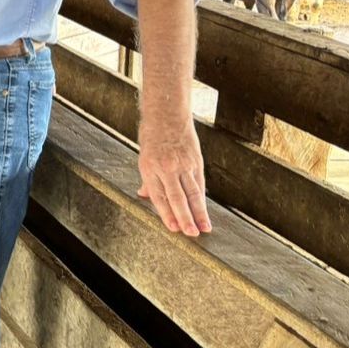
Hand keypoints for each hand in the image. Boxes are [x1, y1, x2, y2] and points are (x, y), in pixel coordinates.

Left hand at [136, 116, 211, 236]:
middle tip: (191, 233)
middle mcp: (167, 168)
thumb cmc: (152, 137)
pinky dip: (202, 198)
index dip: (166, 213)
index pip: (159, 196)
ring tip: (204, 227)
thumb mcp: (143, 158)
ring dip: (199, 212)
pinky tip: (205, 211)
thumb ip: (147, 179)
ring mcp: (184, 164)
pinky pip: (199, 183)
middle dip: (185, 217)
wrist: (167, 114)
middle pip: (177, 197)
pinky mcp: (196, 160)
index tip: (174, 228)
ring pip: (192, 192)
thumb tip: (144, 195)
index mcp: (150, 168)